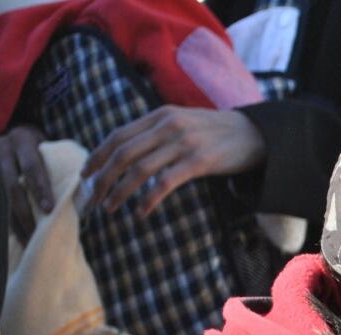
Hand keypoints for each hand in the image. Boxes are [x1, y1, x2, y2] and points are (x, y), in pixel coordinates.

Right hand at [0, 124, 52, 242]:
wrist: (13, 132)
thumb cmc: (41, 147)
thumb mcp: (50, 149)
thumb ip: (61, 167)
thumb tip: (87, 201)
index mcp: (22, 141)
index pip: (32, 167)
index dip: (40, 189)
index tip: (49, 209)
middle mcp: (3, 151)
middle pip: (12, 186)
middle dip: (25, 212)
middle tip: (38, 232)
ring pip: (1, 198)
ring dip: (16, 222)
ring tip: (29, 240)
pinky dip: (8, 220)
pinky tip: (18, 235)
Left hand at [81, 106, 264, 216]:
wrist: (254, 134)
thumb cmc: (216, 134)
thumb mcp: (183, 123)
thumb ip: (157, 132)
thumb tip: (128, 151)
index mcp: (160, 116)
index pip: (118, 136)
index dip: (98, 156)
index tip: (86, 175)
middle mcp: (168, 126)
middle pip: (123, 153)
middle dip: (103, 178)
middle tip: (92, 198)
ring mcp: (184, 143)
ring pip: (140, 169)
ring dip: (120, 191)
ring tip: (110, 207)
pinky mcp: (200, 162)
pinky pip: (165, 183)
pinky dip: (149, 199)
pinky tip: (141, 212)